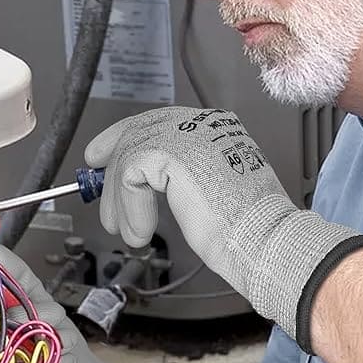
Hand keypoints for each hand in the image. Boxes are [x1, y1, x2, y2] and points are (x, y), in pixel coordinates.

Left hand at [86, 106, 362, 350]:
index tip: (104, 158)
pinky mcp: (172, 153)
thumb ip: (181, 178)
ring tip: (127, 231)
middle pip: (140, 129)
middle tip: (98, 192)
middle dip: (112, 159)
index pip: (160, 122)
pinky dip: (128, 206)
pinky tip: (140, 231)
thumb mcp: (210, 193)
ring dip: (120, 198)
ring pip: (130, 153)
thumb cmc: (250, 230)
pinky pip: (131, 173)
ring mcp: (189, 134)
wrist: (264, 240)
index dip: (126, 138)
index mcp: (218, 129)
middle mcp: (203, 124)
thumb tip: (146, 182)